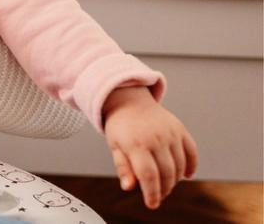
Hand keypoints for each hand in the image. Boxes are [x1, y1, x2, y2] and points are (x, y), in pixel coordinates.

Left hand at [103, 86, 197, 208]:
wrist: (129, 102)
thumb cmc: (120, 128)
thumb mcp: (115, 147)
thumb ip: (123, 167)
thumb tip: (129, 187)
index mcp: (136, 144)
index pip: (148, 175)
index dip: (152, 193)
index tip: (152, 204)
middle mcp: (156, 138)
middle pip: (166, 173)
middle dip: (164, 189)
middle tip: (159, 195)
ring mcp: (170, 133)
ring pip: (180, 165)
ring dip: (175, 180)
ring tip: (166, 184)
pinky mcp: (180, 129)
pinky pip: (192, 152)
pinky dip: (191, 166)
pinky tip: (185, 175)